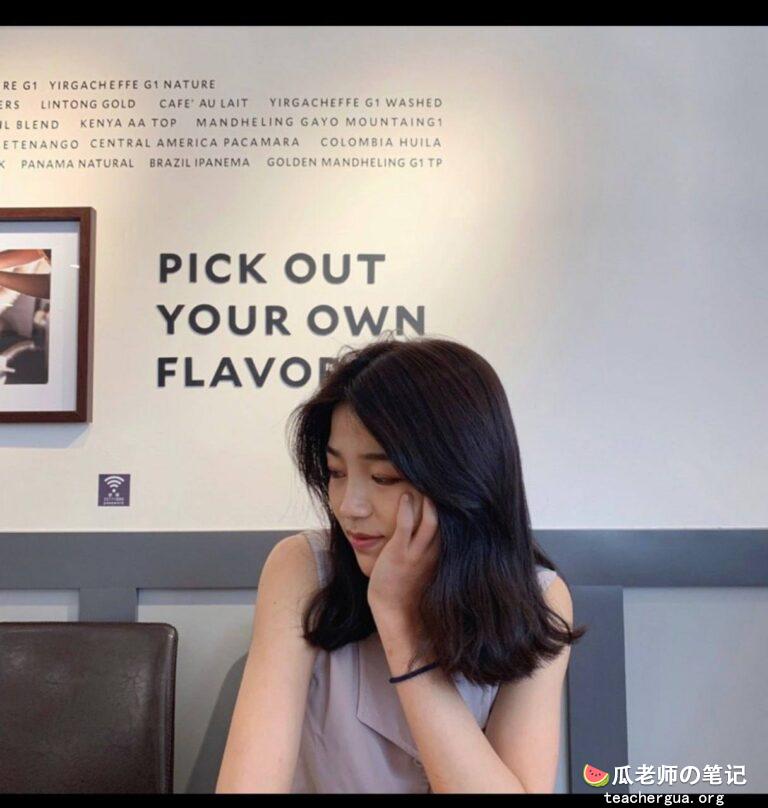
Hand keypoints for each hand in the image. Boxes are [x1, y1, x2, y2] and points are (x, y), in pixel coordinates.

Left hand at [367, 492, 440, 631]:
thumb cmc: (408, 587)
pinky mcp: (400, 551)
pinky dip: (406, 508)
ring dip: (427, 501)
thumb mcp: (428, 567)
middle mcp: (434, 551)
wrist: (394, 610)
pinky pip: (406, 525)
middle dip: (445, 501)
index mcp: (442, 554)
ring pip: (430, 520)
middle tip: (439, 481)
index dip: (454, 509)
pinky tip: (405, 496)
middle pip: (445, 520)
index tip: (452, 492)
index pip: (452, 527)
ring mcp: (417, 552)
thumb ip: (434, 549)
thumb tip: (436, 531)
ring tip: (423, 483)